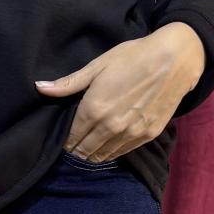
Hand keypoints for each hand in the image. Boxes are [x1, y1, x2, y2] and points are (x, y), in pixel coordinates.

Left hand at [34, 23, 206, 159]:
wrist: (175, 59)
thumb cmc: (133, 57)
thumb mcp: (98, 66)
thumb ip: (69, 83)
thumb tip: (39, 87)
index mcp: (93, 109)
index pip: (71, 137)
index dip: (66, 140)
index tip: (64, 138)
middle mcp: (110, 126)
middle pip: (85, 150)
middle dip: (77, 149)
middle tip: (76, 144)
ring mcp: (130, 133)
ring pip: (104, 155)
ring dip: (94, 154)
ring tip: (90, 148)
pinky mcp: (148, 135)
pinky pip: (123, 152)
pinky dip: (113, 152)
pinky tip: (109, 146)